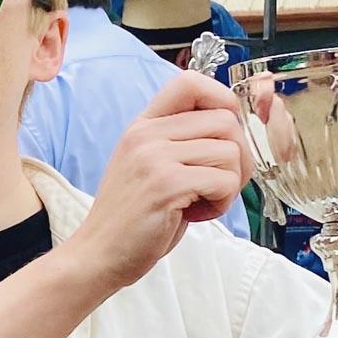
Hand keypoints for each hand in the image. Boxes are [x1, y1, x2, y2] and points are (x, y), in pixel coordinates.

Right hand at [71, 72, 251, 288]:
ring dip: (230, 184)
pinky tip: (197, 213)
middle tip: (219, 185)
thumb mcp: (151, 167)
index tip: (226, 134)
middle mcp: (147, 134)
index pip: (190, 82)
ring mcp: (154, 157)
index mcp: (143, 126)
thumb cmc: (133, 218)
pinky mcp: (166, 184)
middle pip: (226, 121)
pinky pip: (224, 181)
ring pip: (230, 152)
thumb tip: (235, 130)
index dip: (223, 100)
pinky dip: (222, 203)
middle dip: (238, 157)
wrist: (99, 254)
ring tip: (203, 201)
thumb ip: (183, 143)